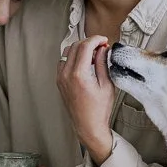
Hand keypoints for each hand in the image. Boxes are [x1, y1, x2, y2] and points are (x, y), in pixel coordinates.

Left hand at [57, 36, 114, 163]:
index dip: (96, 39)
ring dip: (80, 48)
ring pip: (67, 52)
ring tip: (93, 55)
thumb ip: (103, 63)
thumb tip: (103, 49)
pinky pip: (63, 61)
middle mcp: (66, 74)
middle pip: (75, 46)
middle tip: (101, 46)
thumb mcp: (107, 85)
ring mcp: (60, 78)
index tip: (104, 40)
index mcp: (79, 74)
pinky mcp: (59, 81)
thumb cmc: (99, 110)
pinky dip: (73, 57)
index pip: (85, 46)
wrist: (88, 126)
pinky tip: (84, 63)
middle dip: (89, 42)